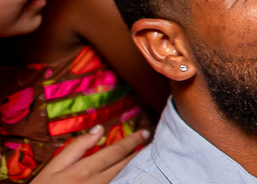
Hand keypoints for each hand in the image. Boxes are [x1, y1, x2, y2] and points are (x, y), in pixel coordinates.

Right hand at [34, 126, 148, 183]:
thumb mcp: (53, 168)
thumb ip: (76, 147)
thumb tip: (99, 129)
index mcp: (84, 170)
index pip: (116, 152)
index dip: (132, 142)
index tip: (146, 133)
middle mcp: (96, 183)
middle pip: (124, 166)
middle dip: (139, 154)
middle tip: (152, 144)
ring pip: (124, 179)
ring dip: (136, 168)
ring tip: (145, 158)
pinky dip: (126, 180)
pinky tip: (132, 176)